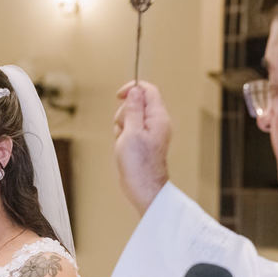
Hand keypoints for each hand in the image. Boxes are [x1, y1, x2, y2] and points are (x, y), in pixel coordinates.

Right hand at [112, 82, 171, 212]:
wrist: (143, 187)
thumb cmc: (139, 164)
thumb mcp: (132, 132)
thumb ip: (134, 109)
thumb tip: (135, 91)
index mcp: (158, 118)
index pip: (148, 90)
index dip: (133, 89)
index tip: (119, 96)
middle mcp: (157, 123)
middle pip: (137, 103)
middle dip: (125, 112)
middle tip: (124, 128)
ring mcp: (150, 132)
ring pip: (131, 116)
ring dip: (122, 124)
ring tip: (124, 140)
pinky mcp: (144, 141)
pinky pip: (130, 128)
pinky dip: (123, 134)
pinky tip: (124, 146)